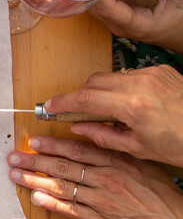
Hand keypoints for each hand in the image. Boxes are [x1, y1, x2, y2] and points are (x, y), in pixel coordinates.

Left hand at [7, 132, 182, 218]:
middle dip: (35, 161)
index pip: (78, 149)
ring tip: (16, 176)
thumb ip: (118, 154)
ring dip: (36, 182)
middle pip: (64, 167)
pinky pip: (72, 210)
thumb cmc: (162, 197)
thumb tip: (97, 140)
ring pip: (62, 188)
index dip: (53, 144)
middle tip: (14, 157)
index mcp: (117, 161)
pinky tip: (37, 199)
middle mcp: (106, 179)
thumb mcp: (144, 166)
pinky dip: (53, 204)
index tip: (34, 140)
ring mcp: (102, 201)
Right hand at [43, 65, 182, 170]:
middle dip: (81, 96)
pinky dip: (122, 87)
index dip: (63, 102)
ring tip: (106, 113)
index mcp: (133, 105)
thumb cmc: (182, 146)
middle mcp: (140, 83)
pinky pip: (130, 75)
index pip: (85, 98)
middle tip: (74, 113)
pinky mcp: (161, 69)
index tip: (49, 107)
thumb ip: (103, 136)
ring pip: (111, 76)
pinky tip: (129, 105)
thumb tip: (78, 128)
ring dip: (102, 91)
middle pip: (94, 82)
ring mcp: (151, 72)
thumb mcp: (139, 149)